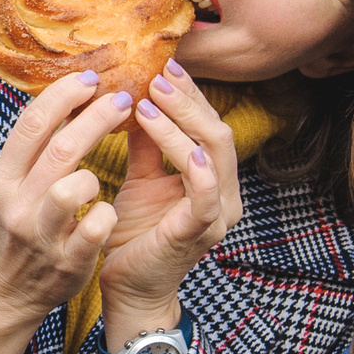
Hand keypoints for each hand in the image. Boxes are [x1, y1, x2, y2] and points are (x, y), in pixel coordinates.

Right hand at [0, 71, 137, 353]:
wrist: (1, 291)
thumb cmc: (15, 227)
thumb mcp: (11, 186)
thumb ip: (34, 151)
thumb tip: (67, 97)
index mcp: (2, 178)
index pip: (31, 125)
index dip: (63, 96)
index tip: (90, 77)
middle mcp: (17, 203)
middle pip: (61, 148)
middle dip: (97, 117)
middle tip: (123, 100)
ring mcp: (41, 234)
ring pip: (75, 187)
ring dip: (96, 174)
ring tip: (98, 177)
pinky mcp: (67, 262)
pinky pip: (97, 228)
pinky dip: (107, 215)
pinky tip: (106, 214)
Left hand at [96, 58, 242, 353]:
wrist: (129, 287)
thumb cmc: (134, 234)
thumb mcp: (140, 179)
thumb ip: (145, 144)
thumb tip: (135, 96)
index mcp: (213, 178)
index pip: (207, 124)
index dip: (188, 94)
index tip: (162, 66)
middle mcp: (225, 193)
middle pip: (216, 131)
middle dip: (187, 99)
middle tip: (158, 72)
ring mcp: (217, 212)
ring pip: (212, 152)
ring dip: (181, 120)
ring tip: (150, 97)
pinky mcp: (200, 230)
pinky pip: (204, 189)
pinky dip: (191, 161)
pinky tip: (171, 139)